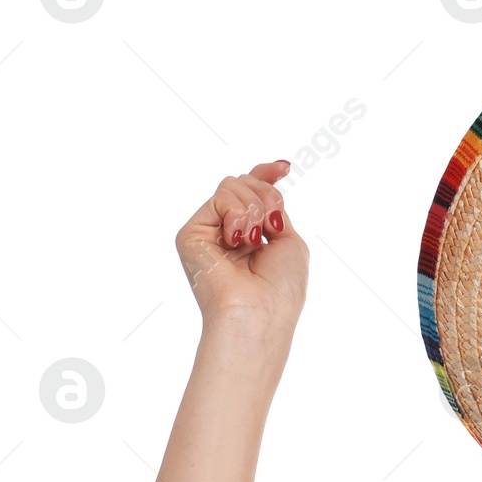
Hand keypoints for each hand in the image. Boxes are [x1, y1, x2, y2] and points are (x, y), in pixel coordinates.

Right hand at [175, 160, 308, 336]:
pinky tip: (237, 240)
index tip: (284, 167)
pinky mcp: (191, 234)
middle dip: (267, 197)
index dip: (266, 175)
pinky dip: (237, 214)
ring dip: (254, 208)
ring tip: (253, 240)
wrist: (259, 313)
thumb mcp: (289, 241)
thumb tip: (264, 182)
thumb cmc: (281, 288)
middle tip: (272, 227)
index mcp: (251, 237)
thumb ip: (274, 210)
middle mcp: (227, 233)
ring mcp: (208, 232)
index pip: (253, 194)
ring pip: (232, 185)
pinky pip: (219, 198)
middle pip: (245, 183)